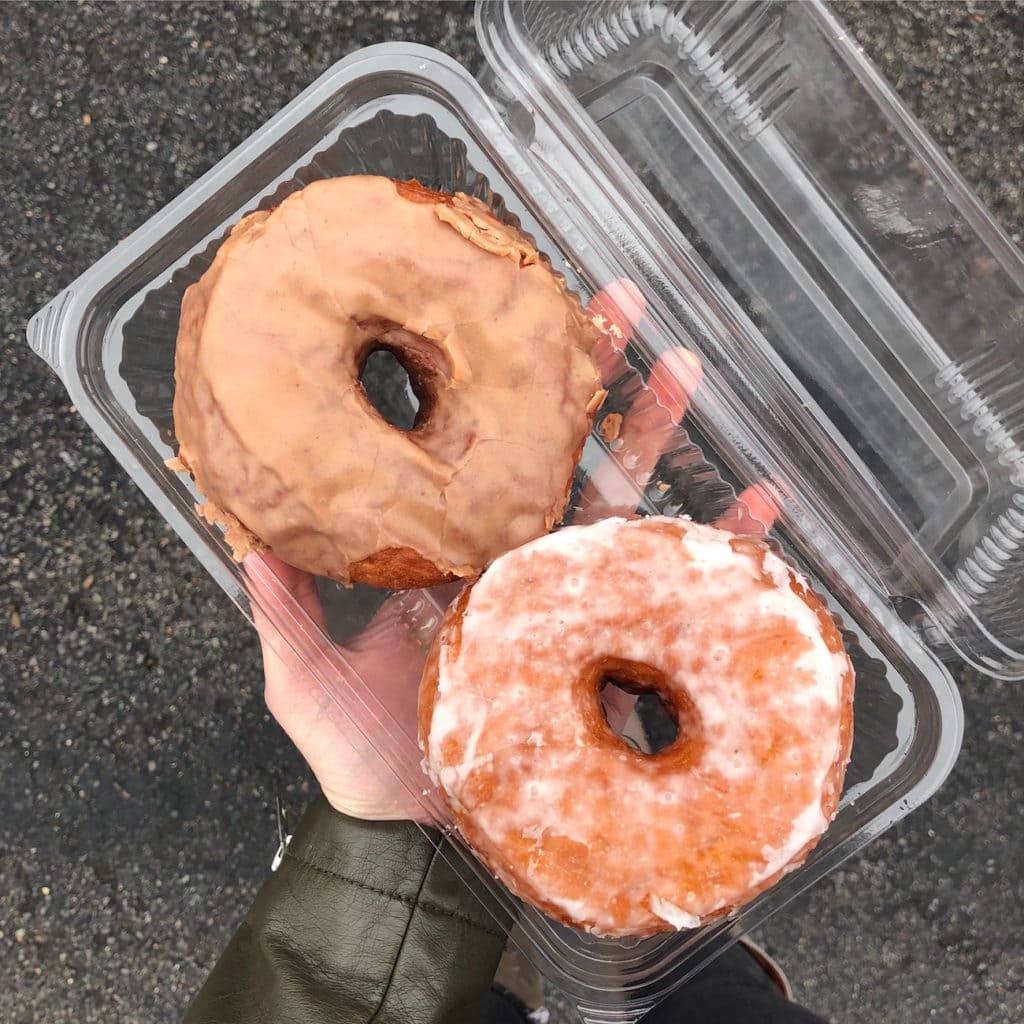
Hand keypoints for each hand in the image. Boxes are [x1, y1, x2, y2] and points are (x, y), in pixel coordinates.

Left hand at [246, 280, 779, 821]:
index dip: (491, 391)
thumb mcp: (302, 680)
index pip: (476, 454)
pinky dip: (718, 552)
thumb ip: (281, 607)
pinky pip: (672, 594)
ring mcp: (563, 601)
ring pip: (621, 503)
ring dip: (658, 436)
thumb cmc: (359, 761)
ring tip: (689, 370)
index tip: (503, 318)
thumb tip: (242, 530)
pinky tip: (757, 513)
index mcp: (448, 553)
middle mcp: (511, 563)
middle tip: (620, 302)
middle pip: (559, 456)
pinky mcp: (607, 651)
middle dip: (591, 378)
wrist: (415, 840)